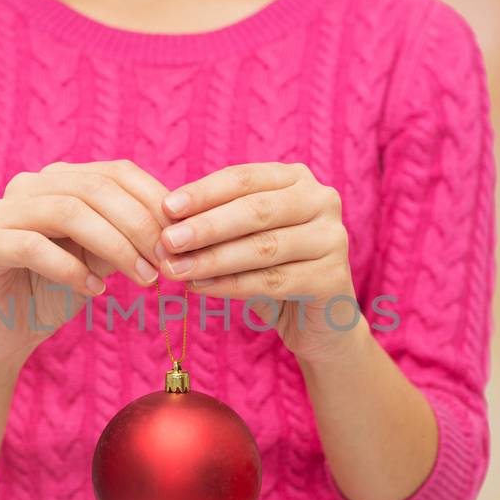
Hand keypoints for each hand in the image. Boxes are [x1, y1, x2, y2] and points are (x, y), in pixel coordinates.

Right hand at [0, 160, 169, 361]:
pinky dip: (71, 270)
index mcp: (59, 180)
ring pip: (68, 212)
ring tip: (143, 279)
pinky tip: (95, 293)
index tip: (183, 237)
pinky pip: (33, 247)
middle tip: (167, 263)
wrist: (2, 334)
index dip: (155, 201)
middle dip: (140, 226)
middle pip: (95, 188)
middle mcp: (27, 186)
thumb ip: (127, 238)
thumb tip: (176, 230)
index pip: (116, 172)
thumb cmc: (54, 293)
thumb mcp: (101, 261)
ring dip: (115, 246)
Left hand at [156, 162, 364, 362]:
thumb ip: (214, 224)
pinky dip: (232, 285)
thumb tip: (166, 221)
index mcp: (296, 179)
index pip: (243, 178)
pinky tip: (201, 288)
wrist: (318, 321)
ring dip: (213, 259)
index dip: (203, 192)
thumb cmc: (271, 270)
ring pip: (263, 247)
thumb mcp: (243, 239)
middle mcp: (321, 201)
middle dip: (206, 226)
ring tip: (176, 270)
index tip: (166, 208)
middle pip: (255, 210)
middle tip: (168, 241)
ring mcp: (333, 238)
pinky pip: (273, 281)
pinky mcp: (333, 278)